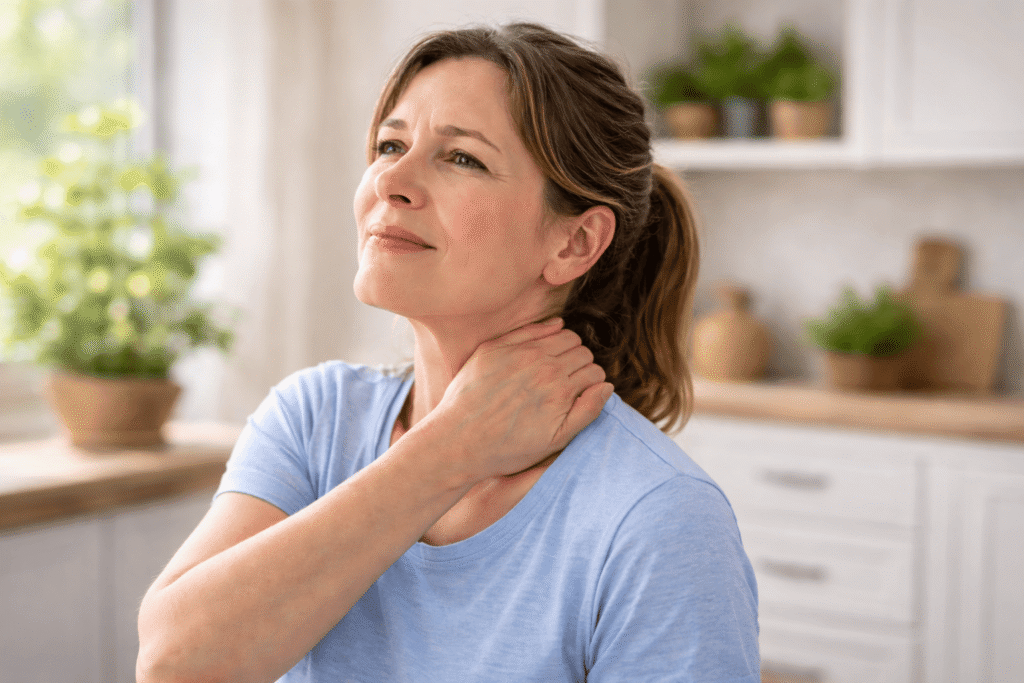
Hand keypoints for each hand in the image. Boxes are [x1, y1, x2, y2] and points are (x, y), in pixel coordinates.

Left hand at [423, 319, 612, 480]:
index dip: (592, 382)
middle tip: (571, 379)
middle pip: (581, 351)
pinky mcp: (496, 347)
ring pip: (562, 335)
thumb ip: (586, 412)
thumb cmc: (507, 449)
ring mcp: (518, 353)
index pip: (594, 372)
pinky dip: (547, 329)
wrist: (458, 443)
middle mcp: (543, 366)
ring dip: (567, 346)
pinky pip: (532, 328)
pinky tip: (550, 335)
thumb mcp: (554, 441)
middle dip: (582, 364)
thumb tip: (607, 386)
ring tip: (559, 363)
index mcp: (560, 389)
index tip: (582, 391)